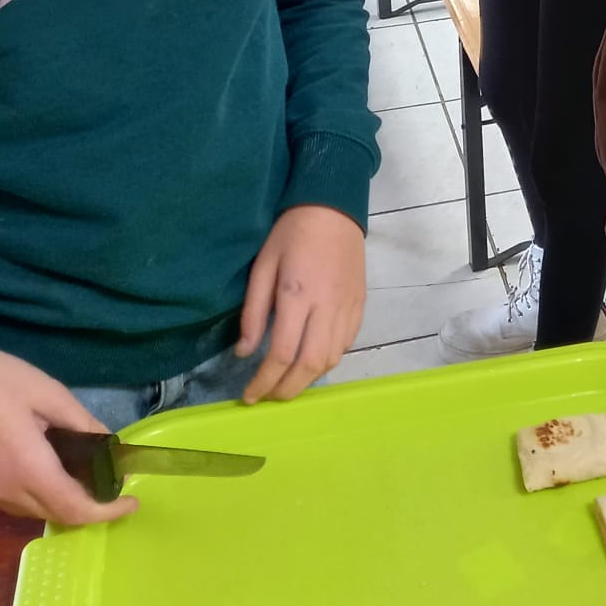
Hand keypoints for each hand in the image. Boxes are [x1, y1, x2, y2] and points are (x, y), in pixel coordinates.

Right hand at [0, 349, 138, 526]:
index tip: (132, 500)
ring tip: (83, 475)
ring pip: (33, 512)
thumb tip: (109, 445)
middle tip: (111, 481)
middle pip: (56, 515)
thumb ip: (82, 424)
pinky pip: (13, 503)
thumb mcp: (50, 394)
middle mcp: (6, 492)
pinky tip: (48, 471)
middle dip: (88, 507)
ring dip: (62, 503)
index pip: (75, 509)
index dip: (108, 512)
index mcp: (29, 469)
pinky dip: (38, 496)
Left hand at [237, 205, 367, 402]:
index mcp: (298, 295)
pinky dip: (328, 360)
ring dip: (308, 379)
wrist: (333, 208)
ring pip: (332, 359)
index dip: (264, 381)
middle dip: (287, 389)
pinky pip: (347, 344)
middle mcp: (327, 307)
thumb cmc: (291, 233)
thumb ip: (254, 312)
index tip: (249, 396)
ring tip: (288, 382)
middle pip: (310, 365)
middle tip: (268, 396)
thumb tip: (245, 353)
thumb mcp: (263, 266)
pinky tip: (312, 359)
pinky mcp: (360, 305)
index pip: (282, 353)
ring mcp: (348, 307)